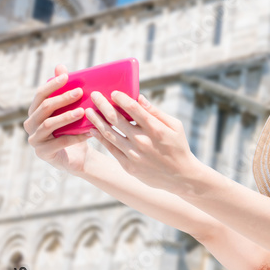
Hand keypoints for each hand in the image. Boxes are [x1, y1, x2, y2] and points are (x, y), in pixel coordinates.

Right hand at [24, 64, 90, 173]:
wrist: (78, 157)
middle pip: (44, 107)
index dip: (52, 85)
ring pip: (49, 124)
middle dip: (62, 98)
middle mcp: (31, 124)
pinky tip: (90, 132)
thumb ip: (64, 90)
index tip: (67, 76)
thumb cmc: (73, 129)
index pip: (40, 95)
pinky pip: (60, 142)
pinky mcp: (43, 152)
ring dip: (66, 117)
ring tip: (83, 112)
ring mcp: (35, 139)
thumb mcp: (70, 109)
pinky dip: (76, 137)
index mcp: (35, 111)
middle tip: (80, 92)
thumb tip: (61, 66)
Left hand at [85, 89, 199, 191]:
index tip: (113, 92)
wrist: (180, 176)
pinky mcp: (128, 166)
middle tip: (94, 95)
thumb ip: (156, 112)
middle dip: (103, 105)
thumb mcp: (175, 126)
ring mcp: (134, 154)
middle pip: (116, 119)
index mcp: (155, 129)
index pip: (133, 109)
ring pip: (109, 134)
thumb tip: (139, 98)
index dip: (121, 98)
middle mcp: (142, 141)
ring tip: (88, 111)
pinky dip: (100, 138)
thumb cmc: (178, 147)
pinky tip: (94, 130)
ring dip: (97, 120)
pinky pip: (110, 149)